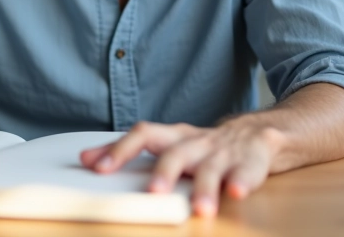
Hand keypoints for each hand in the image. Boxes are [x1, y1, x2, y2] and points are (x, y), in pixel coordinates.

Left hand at [79, 118, 286, 216]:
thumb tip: (85, 159)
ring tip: (200, 208)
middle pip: (177, 153)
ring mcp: (224, 153)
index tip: (98, 167)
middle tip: (153, 192)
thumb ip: (130, 151)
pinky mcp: (250, 163)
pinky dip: (241, 181)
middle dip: (165, 172)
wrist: (257, 134)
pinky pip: (246, 172)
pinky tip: (235, 192)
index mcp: (174, 136)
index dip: (120, 149)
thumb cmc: (203, 146)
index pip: (144, 134)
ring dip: (205, 188)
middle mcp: (196, 143)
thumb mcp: (169, 144)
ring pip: (211, 168)